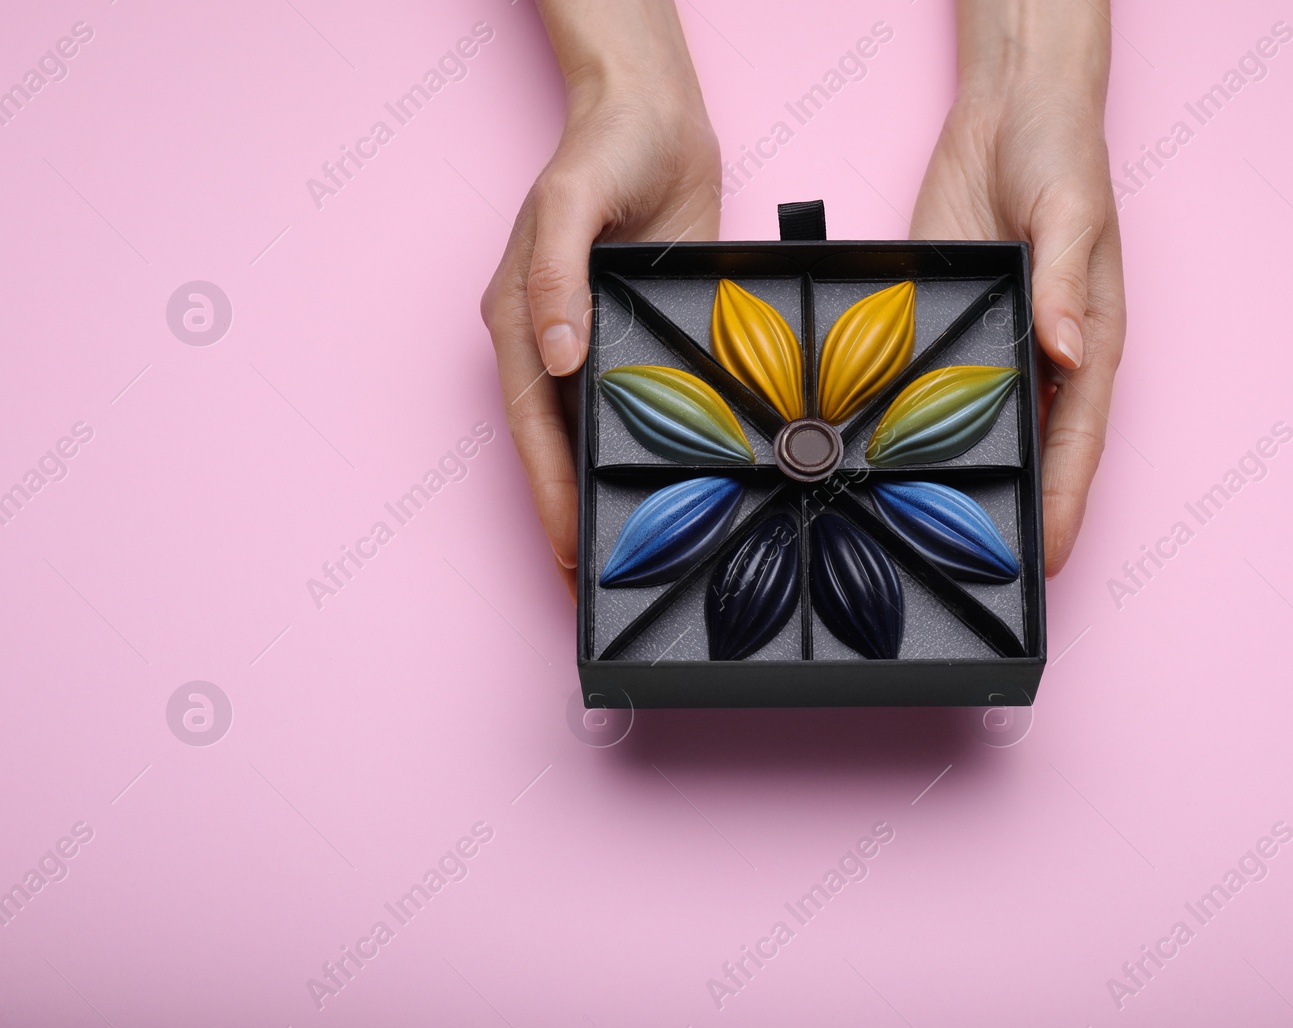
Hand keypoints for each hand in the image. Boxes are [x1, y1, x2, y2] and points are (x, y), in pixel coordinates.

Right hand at [482, 1, 719, 600]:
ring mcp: (597, 341)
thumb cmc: (606, 147)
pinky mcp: (640, 335)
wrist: (657, 112)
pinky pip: (642, 406)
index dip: (551, 491)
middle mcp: (553, 339)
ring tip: (635, 556)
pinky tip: (673, 488)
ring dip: (610, 492)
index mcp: (521, 317)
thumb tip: (555, 356)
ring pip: (597, 434)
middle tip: (600, 583)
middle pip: (558, 444)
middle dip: (575, 512)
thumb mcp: (575, 202)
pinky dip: (649, 452)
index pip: (533, 424)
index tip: (571, 551)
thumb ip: (559, 276)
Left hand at [910, 0, 1125, 576]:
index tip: (1048, 561)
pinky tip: (886, 466)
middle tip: (984, 574)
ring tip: (927, 540)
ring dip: (959, 481)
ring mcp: (992, 350)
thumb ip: (1066, 282)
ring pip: (977, 431)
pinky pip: (930, 389)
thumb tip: (1064, 349)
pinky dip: (914, 429)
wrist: (1008, 111)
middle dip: (1014, 513)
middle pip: (1030, 452)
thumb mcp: (1071, 214)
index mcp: (1087, 343)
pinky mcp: (947, 329)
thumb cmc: (1063, 158)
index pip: (1077, 442)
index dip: (1064, 505)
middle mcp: (1042, 360)